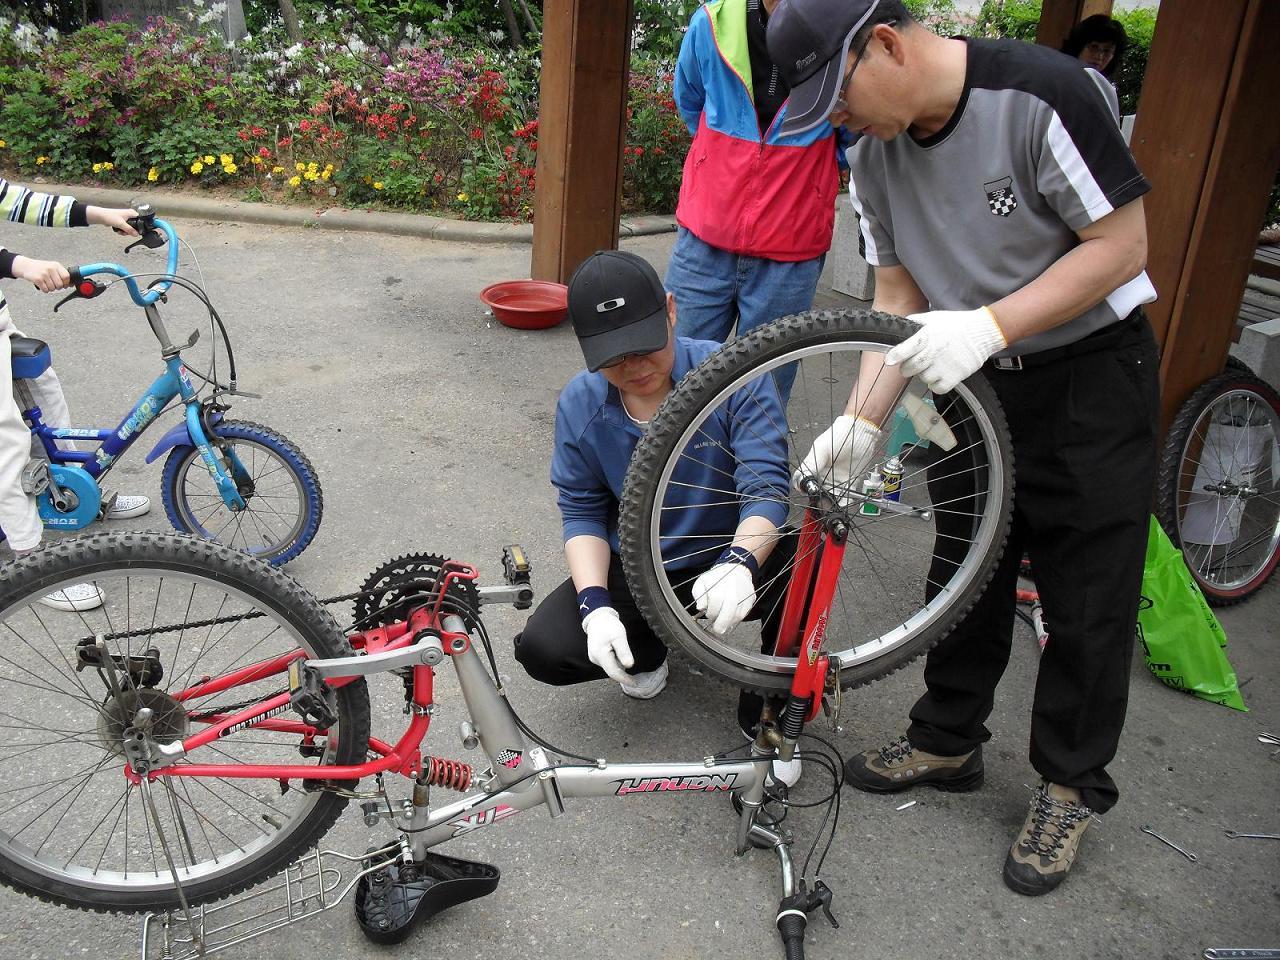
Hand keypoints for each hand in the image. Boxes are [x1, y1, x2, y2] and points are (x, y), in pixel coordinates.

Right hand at [11, 256, 70, 292]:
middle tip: (53, 284)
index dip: (66, 283)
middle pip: (60, 285)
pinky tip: (42, 285)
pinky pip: (46, 290)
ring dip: (50, 288)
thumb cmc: (41, 268)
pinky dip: (45, 290)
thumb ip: (62, 274)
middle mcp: (50, 269)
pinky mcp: (37, 279)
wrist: (26, 266)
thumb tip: (71, 284)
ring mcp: (44, 274)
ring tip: (46, 283)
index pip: (67, 277)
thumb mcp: (53, 267)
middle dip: (58, 287)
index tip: (63, 284)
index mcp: (56, 265)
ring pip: (53, 288)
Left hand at [86, 205, 139, 236]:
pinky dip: (122, 230)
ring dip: (125, 231)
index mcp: (132, 213)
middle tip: (125, 231)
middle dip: (129, 231)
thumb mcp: (121, 224)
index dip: (139, 227)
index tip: (135, 231)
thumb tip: (136, 234)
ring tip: (120, 231)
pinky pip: (125, 228)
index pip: (140, 220)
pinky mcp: (121, 221)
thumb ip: (130, 230)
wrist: (101, 216)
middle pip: (135, 226)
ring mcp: (125, 218)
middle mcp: (129, 215)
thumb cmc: (110, 216)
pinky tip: (118, 230)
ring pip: (129, 228)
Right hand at [582, 607, 634, 683]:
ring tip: (621, 650)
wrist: (597, 618)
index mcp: (600, 655)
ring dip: (618, 664)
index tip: (634, 683)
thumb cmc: (608, 626)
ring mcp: (594, 657)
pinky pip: (607, 662)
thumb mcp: (619, 637)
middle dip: (623, 671)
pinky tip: (616, 650)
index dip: (624, 679)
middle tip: (632, 666)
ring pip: (610, 666)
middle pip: (612, 670)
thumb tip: (629, 665)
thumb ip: (624, 652)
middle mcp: (595, 659)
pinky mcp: (595, 655)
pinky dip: (614, 660)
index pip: (613, 673)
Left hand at [692, 562, 755, 634]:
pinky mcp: (751, 598)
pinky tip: (730, 619)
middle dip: (722, 621)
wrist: (736, 570)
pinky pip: (745, 613)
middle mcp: (734, 585)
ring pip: (739, 612)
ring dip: (729, 622)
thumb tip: (700, 607)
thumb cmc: (716, 579)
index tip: (707, 614)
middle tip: (717, 629)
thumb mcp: (702, 582)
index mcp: (719, 580)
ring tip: (722, 623)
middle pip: (730, 605)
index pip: (716, 598)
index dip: (711, 610)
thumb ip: (699, 595)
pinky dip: (736, 619)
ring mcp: (744, 592)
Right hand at [795, 415, 881, 504]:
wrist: (859, 432)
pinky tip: (842, 504)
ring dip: (830, 504)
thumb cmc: (838, 436)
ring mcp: (836, 481)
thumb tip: (801, 479)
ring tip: (831, 508)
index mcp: (813, 468)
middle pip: (817, 494)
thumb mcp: (821, 449)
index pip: (804, 483)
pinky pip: (845, 497)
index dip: (805, 490)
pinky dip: (843, 503)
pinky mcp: (849, 483)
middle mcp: (823, 476)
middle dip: (818, 501)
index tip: (809, 493)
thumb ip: (812, 464)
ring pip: (830, 498)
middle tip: (821, 503)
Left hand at [884, 307, 1007, 393]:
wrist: (982, 332)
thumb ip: (915, 322)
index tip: (889, 360)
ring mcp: (944, 366)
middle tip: (911, 365)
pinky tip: (940, 375)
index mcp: (927, 336)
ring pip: (923, 379)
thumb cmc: (957, 324)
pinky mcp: (955, 377)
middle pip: (910, 368)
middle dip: (906, 368)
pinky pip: (937, 388)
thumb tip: (900, 325)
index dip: (895, 356)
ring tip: (932, 366)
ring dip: (924, 375)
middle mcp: (934, 352)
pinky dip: (936, 384)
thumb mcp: (934, 317)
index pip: (906, 349)